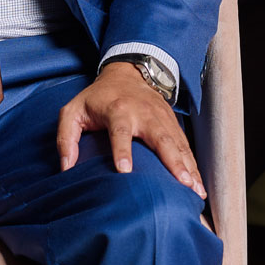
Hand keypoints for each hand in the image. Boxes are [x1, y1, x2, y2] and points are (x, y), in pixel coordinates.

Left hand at [57, 63, 204, 198]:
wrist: (128, 72)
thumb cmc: (98, 97)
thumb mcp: (73, 110)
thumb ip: (66, 137)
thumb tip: (66, 168)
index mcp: (118, 110)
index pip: (120, 131)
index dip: (122, 150)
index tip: (124, 171)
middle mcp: (144, 114)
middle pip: (160, 138)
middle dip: (172, 161)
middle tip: (181, 183)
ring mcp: (161, 118)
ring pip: (178, 143)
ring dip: (188, 167)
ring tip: (195, 191)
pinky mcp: (172, 123)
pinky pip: (184, 146)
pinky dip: (193, 165)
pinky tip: (198, 185)